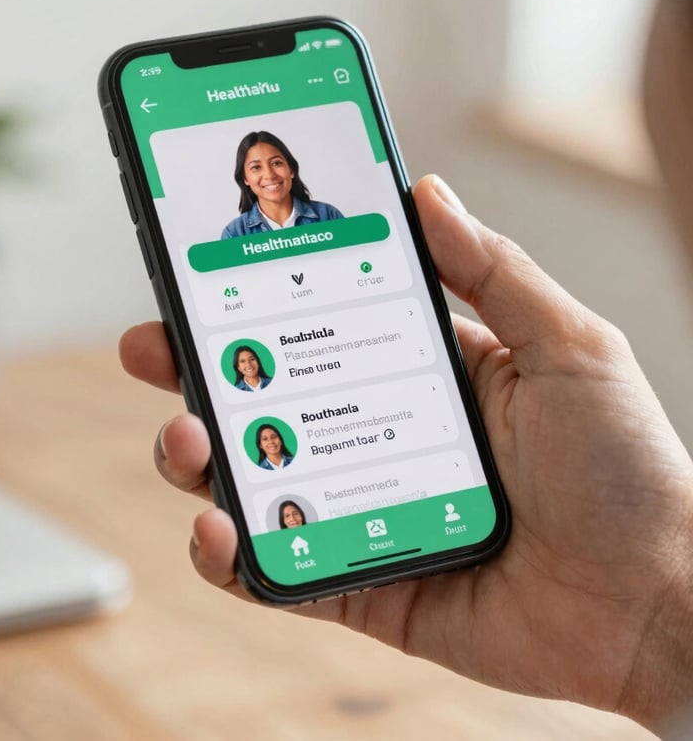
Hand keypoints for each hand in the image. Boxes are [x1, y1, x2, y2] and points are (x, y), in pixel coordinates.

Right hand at [119, 175, 692, 732]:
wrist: (656, 602)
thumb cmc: (626, 469)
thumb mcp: (567, 345)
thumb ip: (492, 271)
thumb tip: (425, 192)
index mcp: (422, 373)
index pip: (321, 323)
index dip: (260, 297)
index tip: (205, 265)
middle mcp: (381, 434)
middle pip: (269, 396)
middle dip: (199, 369)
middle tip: (152, 345)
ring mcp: (364, 508)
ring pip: (257, 477)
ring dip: (199, 455)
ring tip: (186, 437)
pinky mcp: (360, 582)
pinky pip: (279, 569)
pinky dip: (233, 555)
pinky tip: (218, 528)